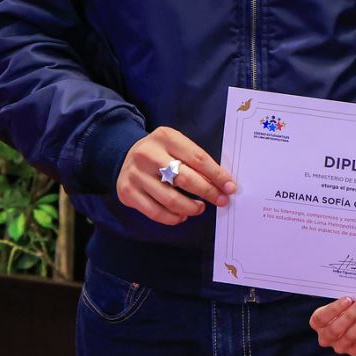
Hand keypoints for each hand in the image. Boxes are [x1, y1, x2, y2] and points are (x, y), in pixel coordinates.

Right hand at [115, 127, 235, 225]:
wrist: (125, 154)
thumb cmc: (161, 152)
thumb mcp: (177, 145)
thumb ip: (196, 160)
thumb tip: (223, 183)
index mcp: (166, 137)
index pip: (198, 158)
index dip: (217, 175)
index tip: (230, 187)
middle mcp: (148, 155)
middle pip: (185, 178)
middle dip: (208, 192)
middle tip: (221, 201)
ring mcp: (136, 175)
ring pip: (170, 199)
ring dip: (191, 208)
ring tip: (199, 208)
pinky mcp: (127, 192)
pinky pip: (155, 212)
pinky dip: (173, 218)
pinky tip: (182, 215)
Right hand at [310, 297, 355, 354]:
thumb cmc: (346, 309)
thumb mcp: (341, 304)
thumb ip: (345, 301)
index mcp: (318, 324)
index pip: (321, 318)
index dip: (334, 309)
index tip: (347, 299)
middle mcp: (326, 338)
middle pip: (335, 329)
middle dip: (350, 315)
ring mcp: (340, 347)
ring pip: (350, 336)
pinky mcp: (355, 351)